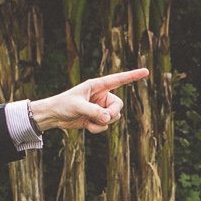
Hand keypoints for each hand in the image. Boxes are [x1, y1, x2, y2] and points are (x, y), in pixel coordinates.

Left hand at [34, 68, 149, 132]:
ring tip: (88, 121)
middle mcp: (102, 96)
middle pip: (118, 105)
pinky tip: (86, 126)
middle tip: (102, 119)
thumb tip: (108, 118)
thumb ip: (94, 111)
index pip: (119, 80)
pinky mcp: (98, 118)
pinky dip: (97, 129)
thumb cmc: (63, 105)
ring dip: (102, 123)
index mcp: (97, 85)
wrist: (54, 116)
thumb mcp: (78, 106)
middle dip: (112, 114)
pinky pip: (106, 126)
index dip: (133, 76)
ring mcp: (101, 108)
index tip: (146, 71)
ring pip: (114, 117)